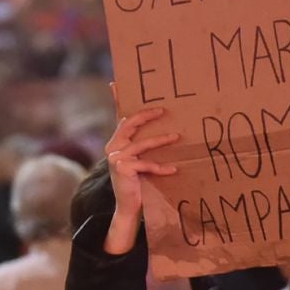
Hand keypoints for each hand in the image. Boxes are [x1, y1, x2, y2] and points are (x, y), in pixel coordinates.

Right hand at [102, 103, 178, 255]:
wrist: (128, 207)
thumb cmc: (137, 182)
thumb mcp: (137, 160)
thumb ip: (140, 144)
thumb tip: (163, 127)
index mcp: (116, 142)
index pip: (118, 118)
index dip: (117, 100)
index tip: (115, 83)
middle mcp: (113, 147)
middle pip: (129, 124)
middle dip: (146, 115)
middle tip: (163, 110)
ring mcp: (116, 158)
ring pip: (141, 144)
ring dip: (161, 140)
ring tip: (177, 137)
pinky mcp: (123, 169)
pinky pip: (146, 164)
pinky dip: (161, 167)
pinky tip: (173, 169)